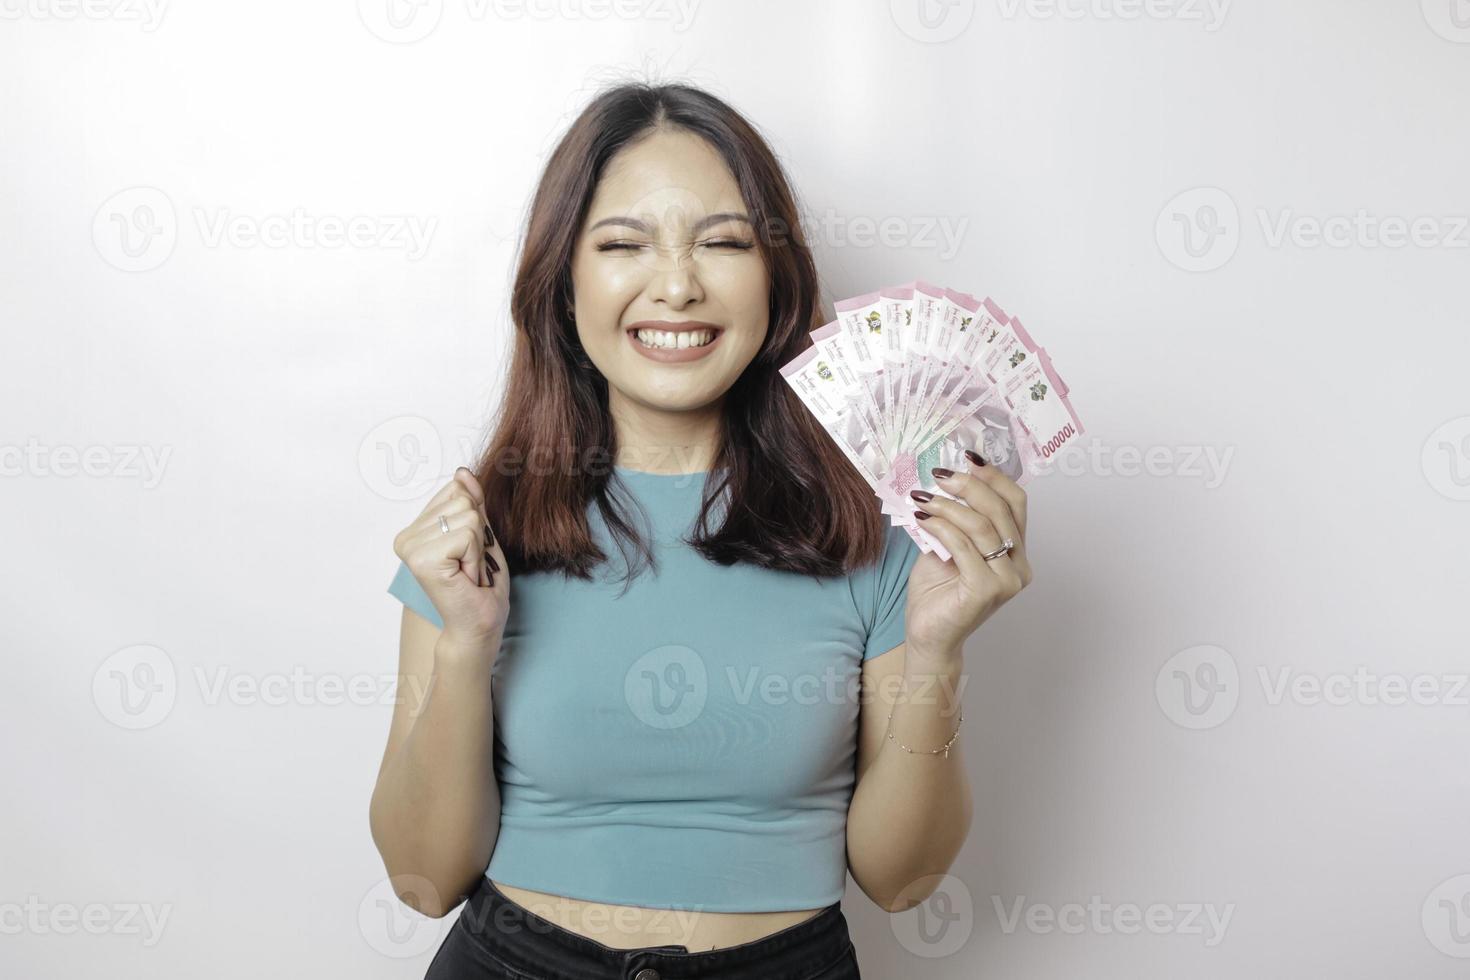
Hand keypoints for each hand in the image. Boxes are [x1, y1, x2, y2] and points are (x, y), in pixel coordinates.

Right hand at [392, 466, 508, 646]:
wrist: (479, 623)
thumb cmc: (480, 584)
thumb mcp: (480, 534)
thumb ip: (471, 502)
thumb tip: (462, 472)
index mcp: (414, 528)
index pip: (456, 491)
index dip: (475, 522)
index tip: (467, 552)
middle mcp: (405, 537)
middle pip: (463, 501)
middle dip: (478, 536)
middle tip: (469, 565)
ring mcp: (410, 548)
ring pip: (468, 517)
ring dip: (478, 549)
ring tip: (467, 572)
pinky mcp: (423, 559)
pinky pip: (468, 535)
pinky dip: (476, 558)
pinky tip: (465, 578)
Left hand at [902, 450, 1032, 664]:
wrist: (928, 636)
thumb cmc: (937, 593)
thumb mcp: (946, 546)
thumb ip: (955, 520)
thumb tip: (942, 481)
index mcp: (1016, 551)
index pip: (1016, 503)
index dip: (995, 476)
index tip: (968, 458)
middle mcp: (1020, 565)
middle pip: (1000, 509)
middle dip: (968, 486)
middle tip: (939, 475)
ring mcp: (1007, 579)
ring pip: (981, 526)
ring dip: (948, 506)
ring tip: (921, 499)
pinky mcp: (987, 590)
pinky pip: (964, 546)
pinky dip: (941, 527)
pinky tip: (922, 520)